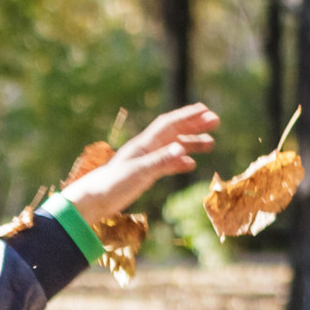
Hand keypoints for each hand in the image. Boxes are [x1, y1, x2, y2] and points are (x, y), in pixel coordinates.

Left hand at [62, 103, 218, 223]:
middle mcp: (146, 149)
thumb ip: (161, 161)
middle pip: (174, 132)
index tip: (206, 110)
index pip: (169, 124)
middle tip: (216, 121)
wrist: (93, 199)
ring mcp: (145, 161)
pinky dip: (179, 162)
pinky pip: (166, 164)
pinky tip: (190, 164)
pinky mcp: (143, 174)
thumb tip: (183, 148)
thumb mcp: (139, 173)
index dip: (187, 115)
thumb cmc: (112, 184)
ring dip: (191, 143)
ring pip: (173, 147)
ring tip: (210, 143)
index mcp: (144, 144)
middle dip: (194, 125)